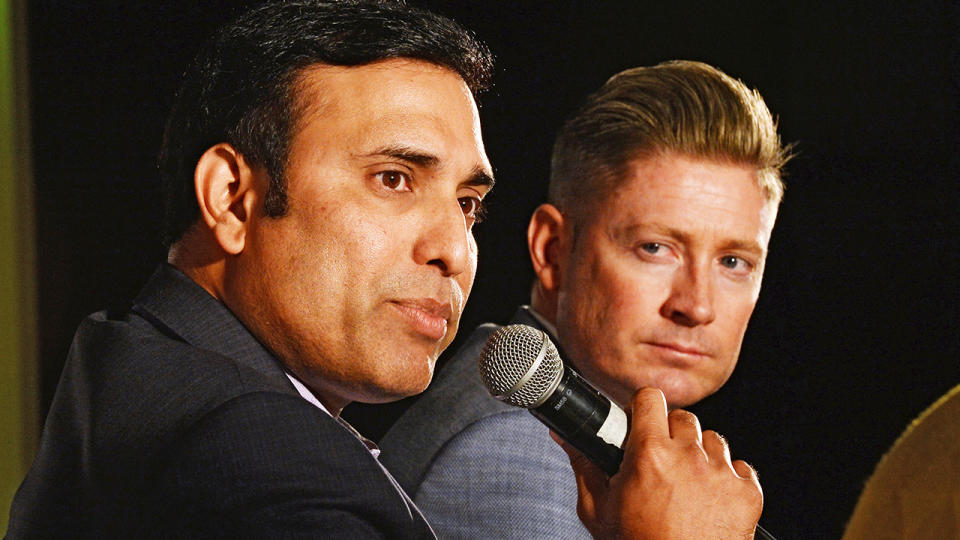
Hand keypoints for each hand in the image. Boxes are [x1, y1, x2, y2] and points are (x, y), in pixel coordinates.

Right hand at [553, 387, 762, 538]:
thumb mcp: (599, 509)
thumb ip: (584, 464)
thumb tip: (565, 436)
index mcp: (649, 454)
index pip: (650, 399)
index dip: (643, 408)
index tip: (642, 419)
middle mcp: (689, 457)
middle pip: (683, 418)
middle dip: (672, 434)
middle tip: (662, 462)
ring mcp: (722, 474)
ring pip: (713, 440)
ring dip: (701, 455)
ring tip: (687, 484)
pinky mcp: (747, 493)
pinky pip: (741, 467)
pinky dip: (728, 479)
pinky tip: (710, 500)